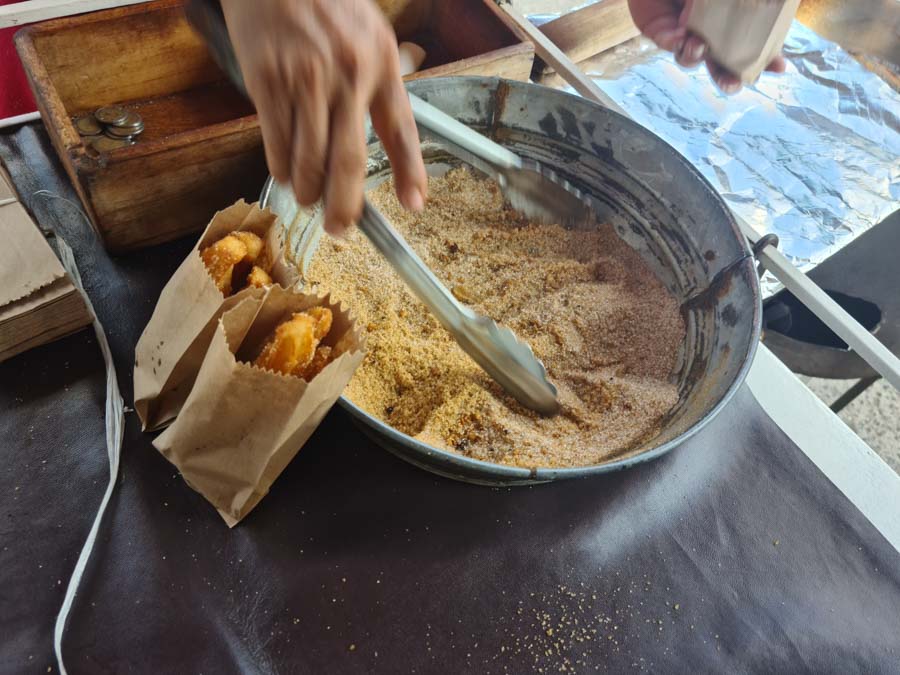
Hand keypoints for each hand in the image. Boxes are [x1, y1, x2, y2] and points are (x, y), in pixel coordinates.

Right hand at [220, 0, 426, 234]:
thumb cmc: (324, 1)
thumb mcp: (370, 32)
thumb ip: (381, 79)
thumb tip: (390, 130)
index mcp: (379, 63)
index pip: (401, 129)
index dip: (409, 171)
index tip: (414, 204)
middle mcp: (346, 76)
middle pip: (349, 160)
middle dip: (345, 205)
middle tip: (340, 228)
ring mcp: (305, 80)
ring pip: (309, 160)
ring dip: (308, 191)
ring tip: (310, 200)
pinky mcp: (267, 81)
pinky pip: (276, 142)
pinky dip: (282, 168)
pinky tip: (286, 174)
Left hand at [627, 0, 785, 92]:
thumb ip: (740, 3)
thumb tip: (758, 13)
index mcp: (733, 21)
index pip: (754, 45)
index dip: (768, 59)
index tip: (781, 68)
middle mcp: (711, 33)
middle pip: (721, 66)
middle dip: (729, 80)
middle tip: (733, 84)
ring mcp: (687, 35)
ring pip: (691, 60)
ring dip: (696, 57)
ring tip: (698, 46)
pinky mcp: (663, 33)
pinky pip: (670, 45)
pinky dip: (676, 43)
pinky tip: (681, 36)